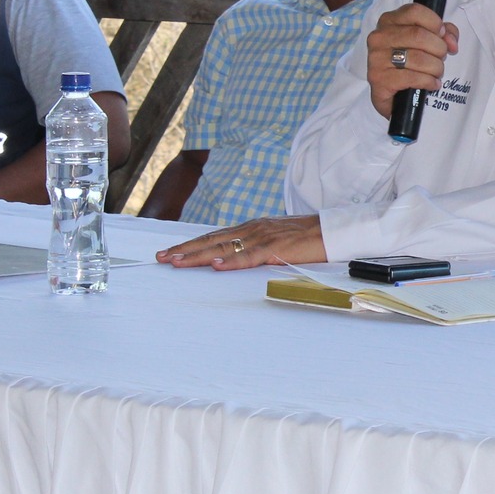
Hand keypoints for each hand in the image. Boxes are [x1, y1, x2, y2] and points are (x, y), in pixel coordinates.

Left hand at [157, 215, 325, 269]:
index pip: (214, 236)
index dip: (190, 245)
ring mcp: (263, 237)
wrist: (333, 230)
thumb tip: (234, 261)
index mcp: (251, 228)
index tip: (169, 253)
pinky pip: (250, 256)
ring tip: (177, 262)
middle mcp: (252, 229)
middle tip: (161, 258)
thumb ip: (255, 249)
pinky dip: (232, 260)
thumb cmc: (306, 239)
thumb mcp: (275, 242)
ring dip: (198, 255)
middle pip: (211, 240)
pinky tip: (216, 265)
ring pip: (224, 247)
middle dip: (184, 250)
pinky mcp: (277, 247)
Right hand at [366, 3, 459, 119]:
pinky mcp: (379, 79)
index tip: (443, 36)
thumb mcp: (424, 42)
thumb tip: (451, 41)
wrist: (391, 95)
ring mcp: (376, 58)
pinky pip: (412, 77)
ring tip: (437, 73)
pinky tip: (432, 84)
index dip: (435, 23)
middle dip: (439, 48)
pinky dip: (428, 81)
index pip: (415, 11)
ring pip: (418, 58)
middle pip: (419, 35)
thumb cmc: (408, 63)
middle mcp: (379, 37)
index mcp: (389, 21)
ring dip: (436, 67)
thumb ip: (442, 33)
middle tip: (441, 58)